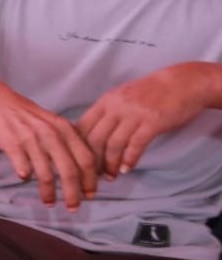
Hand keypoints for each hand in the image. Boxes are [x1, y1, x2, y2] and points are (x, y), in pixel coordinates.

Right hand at [0, 84, 97, 209]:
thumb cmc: (27, 116)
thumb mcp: (53, 123)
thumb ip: (69, 142)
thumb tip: (84, 169)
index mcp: (65, 129)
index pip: (86, 159)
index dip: (90, 180)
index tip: (90, 195)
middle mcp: (52, 134)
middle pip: (70, 171)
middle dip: (73, 193)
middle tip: (73, 207)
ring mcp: (32, 139)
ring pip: (46, 174)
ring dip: (49, 193)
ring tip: (48, 202)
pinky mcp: (12, 144)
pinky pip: (23, 168)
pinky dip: (25, 177)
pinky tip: (24, 179)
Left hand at [78, 64, 210, 177]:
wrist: (183, 82)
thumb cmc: (151, 93)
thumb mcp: (122, 97)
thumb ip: (106, 114)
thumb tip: (89, 135)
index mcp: (105, 101)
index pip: (81, 127)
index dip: (76, 148)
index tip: (77, 162)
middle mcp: (116, 107)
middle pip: (94, 139)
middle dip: (91, 162)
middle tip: (92, 176)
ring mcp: (134, 114)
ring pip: (113, 144)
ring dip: (109, 165)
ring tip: (110, 177)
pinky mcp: (153, 122)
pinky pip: (135, 145)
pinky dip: (129, 160)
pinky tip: (126, 169)